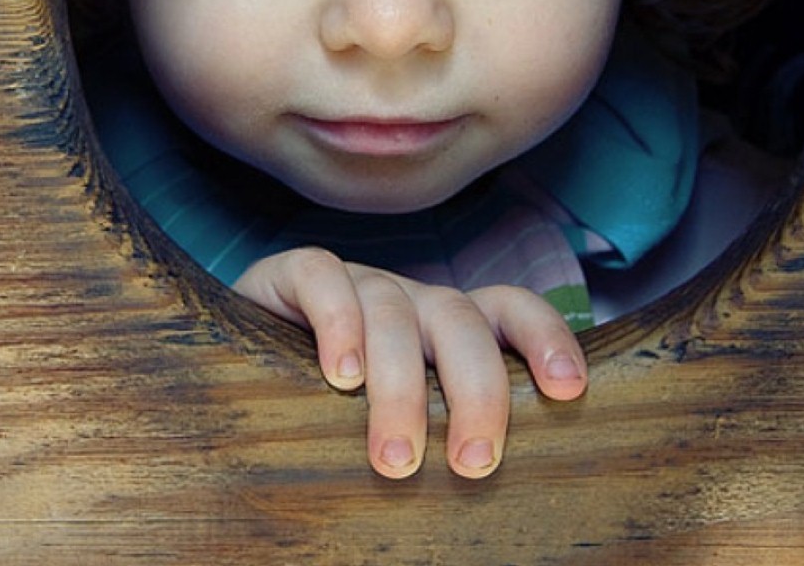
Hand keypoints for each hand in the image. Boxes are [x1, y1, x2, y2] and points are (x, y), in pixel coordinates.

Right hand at [233, 247, 587, 478]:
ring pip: (394, 309)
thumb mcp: (400, 430)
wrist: (235, 369)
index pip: (511, 309)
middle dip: (476, 390)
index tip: (567, 392)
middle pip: (460, 319)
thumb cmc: (332, 422)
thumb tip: (492, 531)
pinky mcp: (292, 272)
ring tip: (394, 459)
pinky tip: (338, 378)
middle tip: (472, 465)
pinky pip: (323, 276)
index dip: (546, 339)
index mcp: (448, 329)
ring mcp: (355, 282)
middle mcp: (410, 301)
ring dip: (401, 387)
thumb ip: (441, 444)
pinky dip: (337, 322)